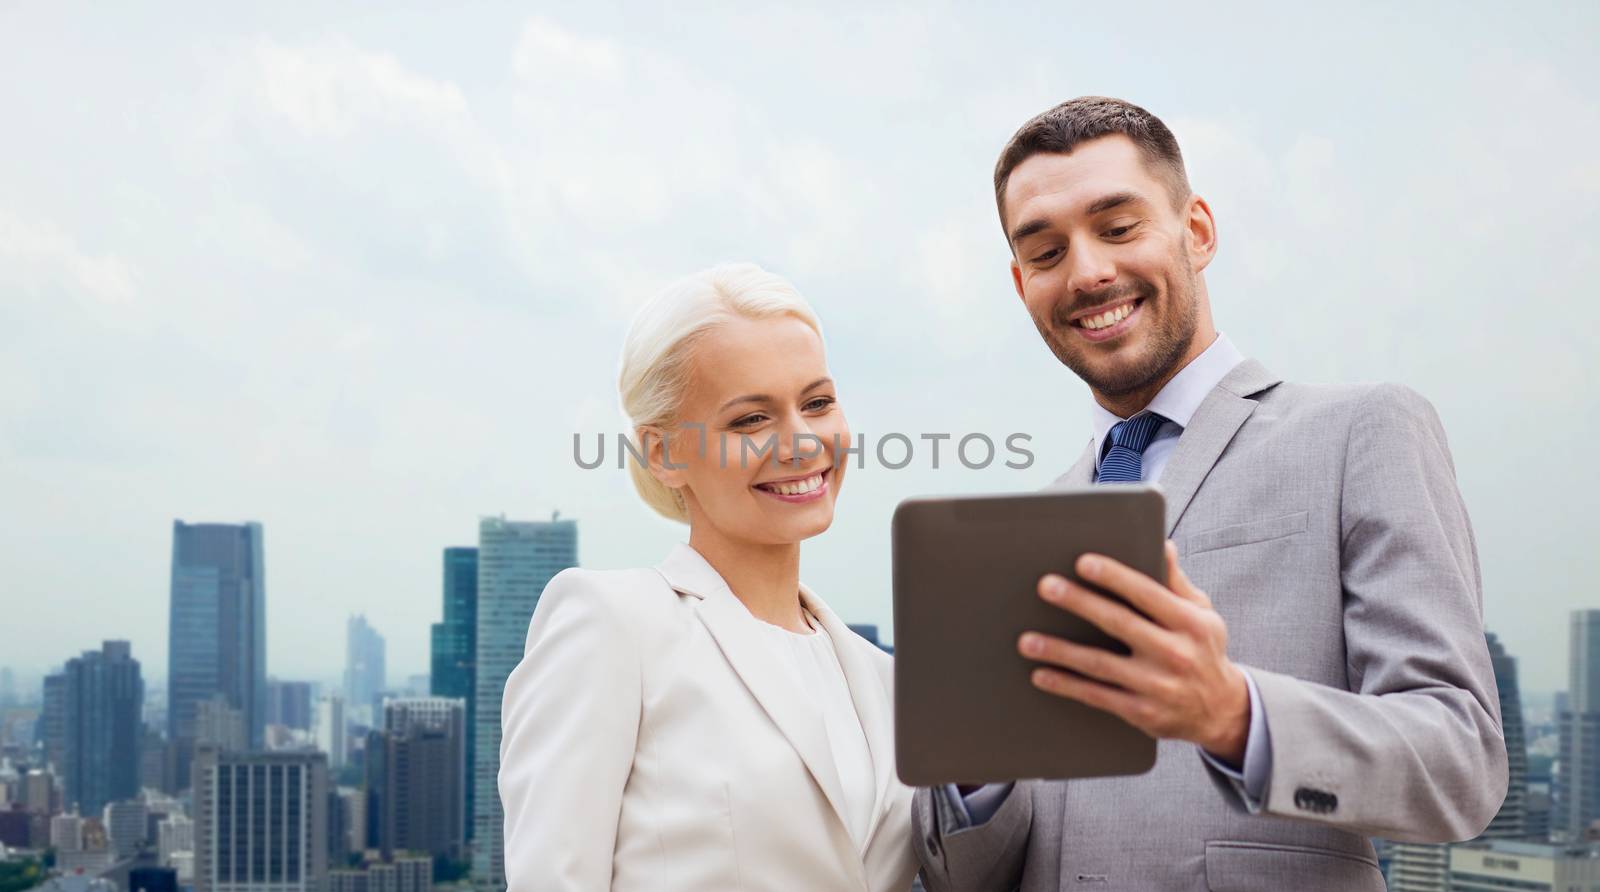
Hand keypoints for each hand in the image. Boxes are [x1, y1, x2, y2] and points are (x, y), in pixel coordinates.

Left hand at [1019, 541, 1249, 763]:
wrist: (1221, 711)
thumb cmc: (1202, 650)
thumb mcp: (1202, 614)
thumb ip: (1176, 582)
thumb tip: (1162, 544)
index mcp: (1189, 623)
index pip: (1147, 593)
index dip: (1114, 577)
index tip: (1082, 562)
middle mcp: (1175, 653)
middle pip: (1118, 623)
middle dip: (1079, 603)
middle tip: (1046, 586)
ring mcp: (1157, 686)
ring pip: (1099, 665)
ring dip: (1059, 651)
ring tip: (1026, 640)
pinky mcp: (1142, 712)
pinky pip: (1096, 696)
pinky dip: (1066, 685)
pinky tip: (1040, 675)